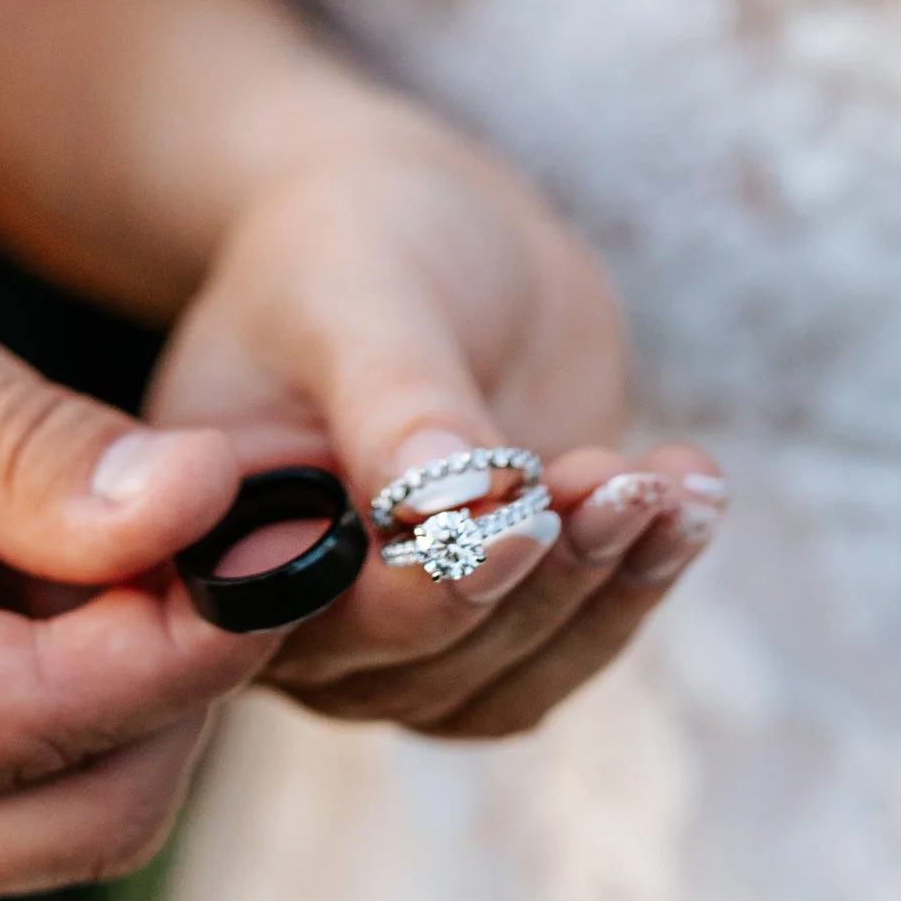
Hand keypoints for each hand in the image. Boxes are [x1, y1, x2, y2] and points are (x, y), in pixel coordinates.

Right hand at [0, 184, 261, 898]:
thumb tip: (210, 514)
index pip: (35, 720)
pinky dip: (86, 683)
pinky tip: (77, 553)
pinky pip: (16, 784)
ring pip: (67, 814)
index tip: (291, 508)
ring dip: (144, 679)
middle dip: (188, 667)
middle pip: (78, 812)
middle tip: (244, 501)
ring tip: (148, 507)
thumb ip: (21, 444)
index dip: (194, 626)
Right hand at [152, 106, 723, 736]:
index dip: (415, 588)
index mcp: (207, 542)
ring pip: (507, 671)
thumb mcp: (362, 294)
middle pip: (420, 656)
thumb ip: (398, 404)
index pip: (304, 616)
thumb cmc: (355, 242)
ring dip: (600, 582)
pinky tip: (692, 498)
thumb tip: (450, 504)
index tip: (517, 523)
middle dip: (533, 573)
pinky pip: (569, 648)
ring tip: (665, 480)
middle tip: (615, 477)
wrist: (430, 230)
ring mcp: (391, 641)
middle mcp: (285, 622)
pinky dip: (639, 581)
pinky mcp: (490, 629)